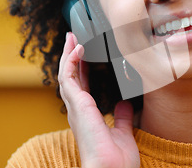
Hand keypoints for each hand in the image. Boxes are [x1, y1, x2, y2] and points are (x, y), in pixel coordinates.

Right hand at [58, 32, 139, 167]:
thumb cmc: (116, 159)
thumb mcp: (122, 131)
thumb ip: (121, 116)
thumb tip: (124, 103)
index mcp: (87, 115)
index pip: (82, 85)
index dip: (82, 68)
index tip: (85, 52)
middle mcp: (78, 110)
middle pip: (70, 76)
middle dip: (70, 56)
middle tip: (72, 38)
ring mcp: (76, 107)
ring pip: (66, 74)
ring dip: (68, 54)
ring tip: (71, 36)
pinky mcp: (77, 105)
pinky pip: (69, 78)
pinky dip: (72, 61)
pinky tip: (78, 48)